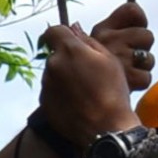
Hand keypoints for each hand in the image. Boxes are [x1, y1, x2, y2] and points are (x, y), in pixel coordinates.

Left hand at [39, 6, 145, 143]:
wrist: (107, 129)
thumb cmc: (113, 92)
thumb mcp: (109, 60)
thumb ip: (88, 41)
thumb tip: (74, 29)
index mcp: (68, 50)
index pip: (54, 31)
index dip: (61, 34)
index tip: (70, 41)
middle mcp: (52, 65)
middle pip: (55, 55)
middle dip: (67, 59)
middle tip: (86, 74)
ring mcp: (46, 85)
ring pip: (53, 74)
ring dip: (63, 78)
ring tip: (84, 92)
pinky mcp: (44, 103)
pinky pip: (51, 92)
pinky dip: (60, 94)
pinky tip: (77, 104)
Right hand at [91, 0, 154, 90]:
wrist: (83, 96)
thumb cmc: (88, 71)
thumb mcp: (91, 44)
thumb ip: (114, 29)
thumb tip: (139, 17)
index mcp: (102, 29)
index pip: (132, 10)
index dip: (139, 20)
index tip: (135, 28)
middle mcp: (110, 40)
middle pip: (147, 35)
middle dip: (141, 49)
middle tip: (128, 58)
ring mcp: (121, 58)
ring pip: (149, 58)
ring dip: (141, 67)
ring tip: (125, 72)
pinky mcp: (130, 79)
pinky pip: (146, 77)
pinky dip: (139, 82)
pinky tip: (126, 84)